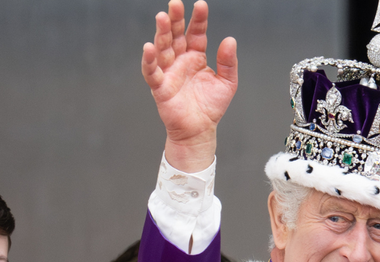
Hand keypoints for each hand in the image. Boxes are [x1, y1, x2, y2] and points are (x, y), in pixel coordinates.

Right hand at [142, 0, 237, 171]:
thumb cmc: (211, 107)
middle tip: (174, 4)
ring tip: (162, 17)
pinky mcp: (160, 88)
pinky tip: (149, 48)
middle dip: (175, 19)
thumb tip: (229, 39)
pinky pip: (152, 72)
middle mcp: (181, 61)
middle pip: (176, 35)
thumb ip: (228, 62)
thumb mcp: (228, 82)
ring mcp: (169, 73)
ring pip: (163, 49)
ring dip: (161, 33)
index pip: (196, 32)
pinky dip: (149, 61)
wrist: (200, 131)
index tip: (200, 5)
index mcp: (196, 56)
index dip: (198, 19)